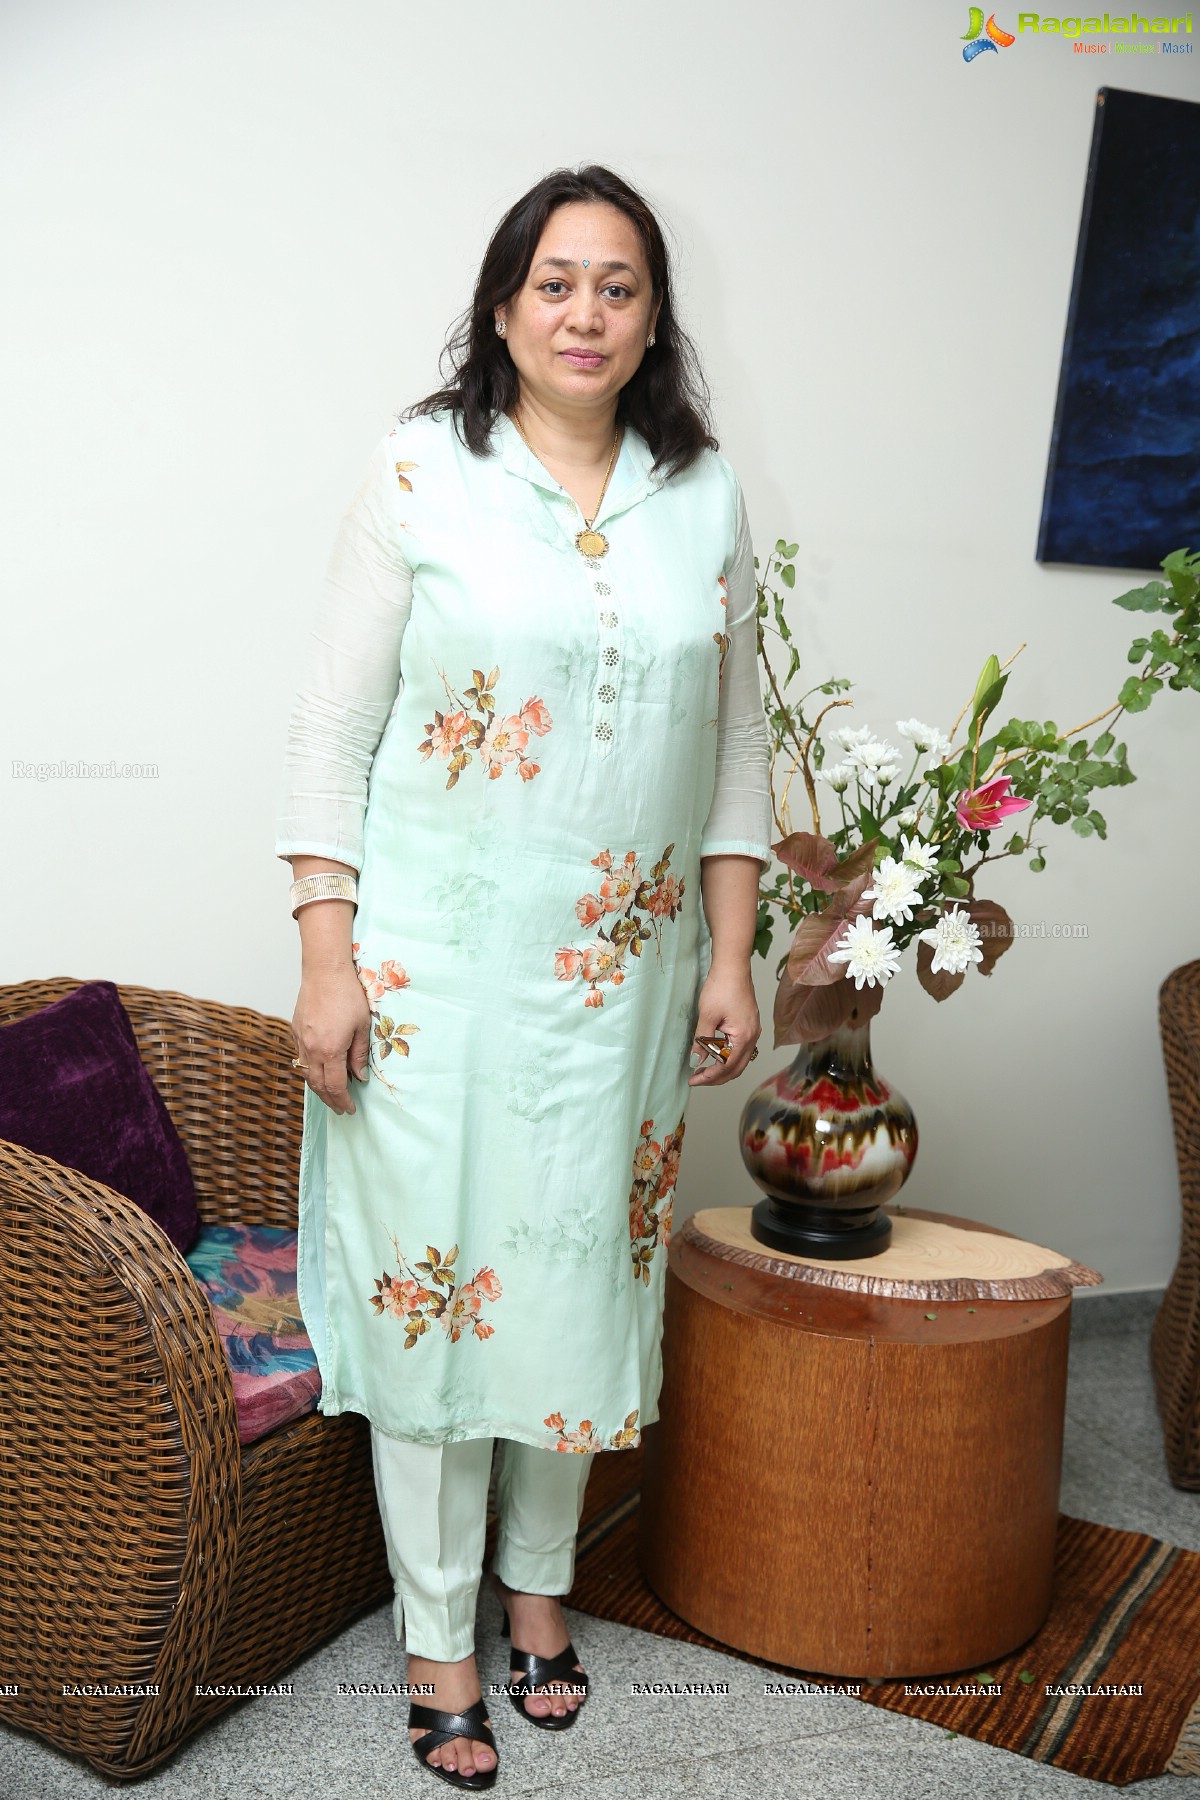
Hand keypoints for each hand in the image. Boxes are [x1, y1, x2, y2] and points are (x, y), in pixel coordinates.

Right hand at [291, 963, 372, 1114]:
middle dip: (330, 1100)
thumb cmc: (347, 995)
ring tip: (330, 1095)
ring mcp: (300, 1040)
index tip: (349, 1109)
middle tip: (340, 1108)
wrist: (324, 971)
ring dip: (318, 1087)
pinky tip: (319, 1071)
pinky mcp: (295, 1031)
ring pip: (306, 1073)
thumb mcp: (362, 1026)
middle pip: (318, 1085)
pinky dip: (310, 1070)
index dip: (343, 1101)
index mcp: (331, 1050)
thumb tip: (360, 1076)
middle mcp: (311, 1049)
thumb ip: (360, 1054)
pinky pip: (300, 1058)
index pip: (336, 1086)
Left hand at [688, 965, 760, 1085]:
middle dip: (716, 1077)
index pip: (727, 1067)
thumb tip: (696, 1061)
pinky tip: (715, 1054)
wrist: (733, 967)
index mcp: (744, 1037)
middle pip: (736, 1068)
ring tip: (704, 1069)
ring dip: (722, 1067)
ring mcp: (753, 1030)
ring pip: (739, 1059)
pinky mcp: (749, 1024)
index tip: (694, 1079)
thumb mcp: (707, 1016)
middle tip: (697, 1079)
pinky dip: (727, 1056)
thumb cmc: (721, 987)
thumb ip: (702, 1042)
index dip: (710, 1076)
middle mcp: (753, 1036)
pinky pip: (740, 1048)